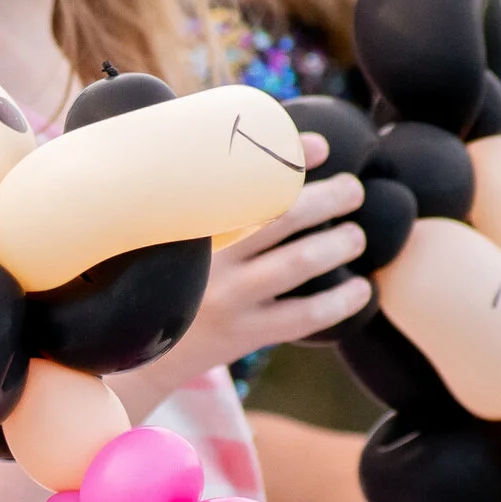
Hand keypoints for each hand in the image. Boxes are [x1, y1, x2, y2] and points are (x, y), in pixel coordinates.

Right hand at [120, 133, 368, 398]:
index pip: (244, 179)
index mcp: (191, 223)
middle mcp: (208, 256)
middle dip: (328, 198)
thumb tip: (294, 153)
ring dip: (337, 244)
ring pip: (297, 262)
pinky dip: (339, 301)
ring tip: (355, 236)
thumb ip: (219, 199)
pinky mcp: (242, 334)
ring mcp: (226, 296)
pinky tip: (361, 289)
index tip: (324, 145)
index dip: (289, 157)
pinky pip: (304, 315)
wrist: (140, 356)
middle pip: (281, 215)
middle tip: (352, 191)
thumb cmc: (172, 281)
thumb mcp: (180, 237)